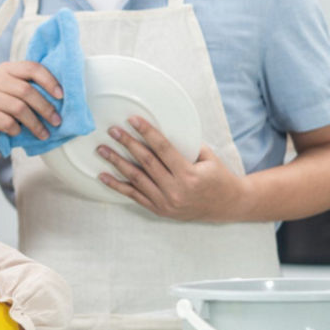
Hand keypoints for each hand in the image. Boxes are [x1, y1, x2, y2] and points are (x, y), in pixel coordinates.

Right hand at [0, 60, 62, 158]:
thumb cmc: (9, 116)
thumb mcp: (21, 99)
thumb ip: (34, 90)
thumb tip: (62, 94)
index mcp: (5, 69)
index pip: (31, 68)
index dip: (49, 81)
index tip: (61, 96)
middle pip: (26, 90)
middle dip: (45, 107)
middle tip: (57, 121)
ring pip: (18, 108)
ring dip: (35, 123)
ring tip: (44, 134)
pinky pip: (6, 122)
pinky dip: (17, 130)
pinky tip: (19, 133)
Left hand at [96, 116, 247, 221]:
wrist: (227, 205)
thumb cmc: (217, 177)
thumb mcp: (208, 158)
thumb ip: (186, 146)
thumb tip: (159, 130)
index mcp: (189, 175)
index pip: (163, 149)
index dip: (147, 132)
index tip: (132, 120)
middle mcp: (176, 190)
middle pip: (146, 162)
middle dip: (127, 143)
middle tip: (112, 130)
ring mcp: (165, 202)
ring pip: (136, 179)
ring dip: (117, 162)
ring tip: (102, 149)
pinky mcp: (159, 209)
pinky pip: (133, 196)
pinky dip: (117, 185)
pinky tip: (103, 176)